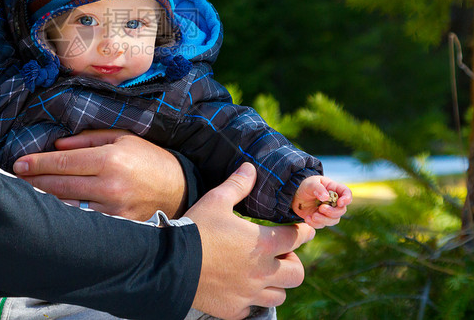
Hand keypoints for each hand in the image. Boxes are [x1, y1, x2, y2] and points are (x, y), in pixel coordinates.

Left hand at [12, 130, 186, 219]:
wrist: (179, 189)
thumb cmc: (149, 159)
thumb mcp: (123, 138)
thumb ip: (88, 140)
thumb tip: (57, 146)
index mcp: (111, 159)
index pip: (64, 161)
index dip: (38, 163)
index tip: (19, 163)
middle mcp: (110, 185)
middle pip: (60, 184)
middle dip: (35, 180)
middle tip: (17, 177)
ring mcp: (113, 209)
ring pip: (67, 205)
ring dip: (45, 199)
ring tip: (28, 192)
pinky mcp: (116, 226)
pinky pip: (83, 219)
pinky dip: (65, 213)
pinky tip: (51, 209)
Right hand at [186, 163, 314, 319]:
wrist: (170, 263)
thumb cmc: (196, 229)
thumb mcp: (216, 200)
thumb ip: (238, 184)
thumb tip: (250, 167)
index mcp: (264, 243)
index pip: (298, 238)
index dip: (303, 232)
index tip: (303, 230)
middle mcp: (263, 272)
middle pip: (297, 273)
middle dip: (293, 262)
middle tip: (280, 254)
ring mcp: (250, 294)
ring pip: (280, 295)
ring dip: (276, 284)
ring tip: (262, 273)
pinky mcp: (234, 309)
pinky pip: (253, 309)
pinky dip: (251, 300)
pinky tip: (240, 288)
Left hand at [291, 175, 352, 228]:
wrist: (294, 196)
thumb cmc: (305, 186)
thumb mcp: (310, 183)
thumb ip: (318, 188)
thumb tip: (326, 197)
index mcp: (334, 189)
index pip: (346, 193)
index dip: (347, 199)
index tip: (340, 203)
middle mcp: (334, 201)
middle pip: (341, 210)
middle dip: (332, 212)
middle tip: (321, 208)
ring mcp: (328, 211)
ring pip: (334, 220)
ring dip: (324, 220)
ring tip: (313, 216)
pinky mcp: (321, 219)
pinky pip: (322, 225)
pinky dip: (315, 224)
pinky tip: (307, 218)